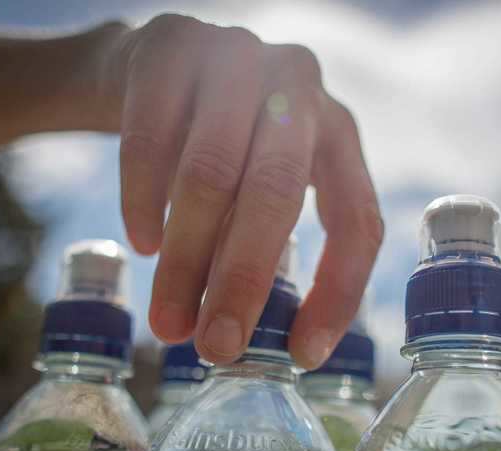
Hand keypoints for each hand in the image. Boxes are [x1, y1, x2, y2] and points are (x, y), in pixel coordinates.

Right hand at [98, 15, 382, 367]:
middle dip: (243, 281)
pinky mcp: (171, 45)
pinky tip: (143, 244)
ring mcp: (236, 57)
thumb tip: (239, 338)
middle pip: (276, 193)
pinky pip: (151, 139)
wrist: (154, 72)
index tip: (301, 355)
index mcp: (336, 133)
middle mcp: (298, 88)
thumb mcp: (257, 190)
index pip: (357, 219)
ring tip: (168, 320)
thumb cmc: (218, 149)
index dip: (338, 291)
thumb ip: (259, 246)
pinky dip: (143, 201)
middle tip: (215, 348)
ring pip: (210, 172)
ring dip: (186, 258)